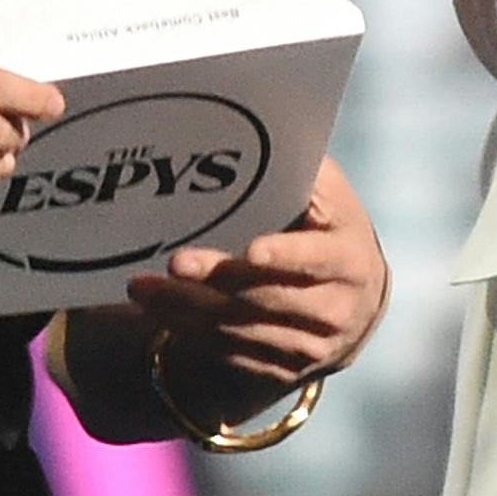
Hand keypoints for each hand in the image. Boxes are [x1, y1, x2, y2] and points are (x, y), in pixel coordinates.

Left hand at [117, 157, 387, 429]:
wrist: (355, 301)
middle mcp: (335, 309)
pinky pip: (228, 351)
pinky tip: (156, 309)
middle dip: (216, 280)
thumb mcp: (331, 197)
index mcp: (349, 260)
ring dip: (185, 309)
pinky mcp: (281, 370)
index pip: (316, 259)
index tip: (251, 251)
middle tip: (174, 261)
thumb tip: (261, 125)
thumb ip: (301, 169)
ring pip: (238, 329)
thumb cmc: (330, 228)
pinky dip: (188, 330)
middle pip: (265, 298)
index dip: (285, 257)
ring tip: (141, 287)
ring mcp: (308, 346)